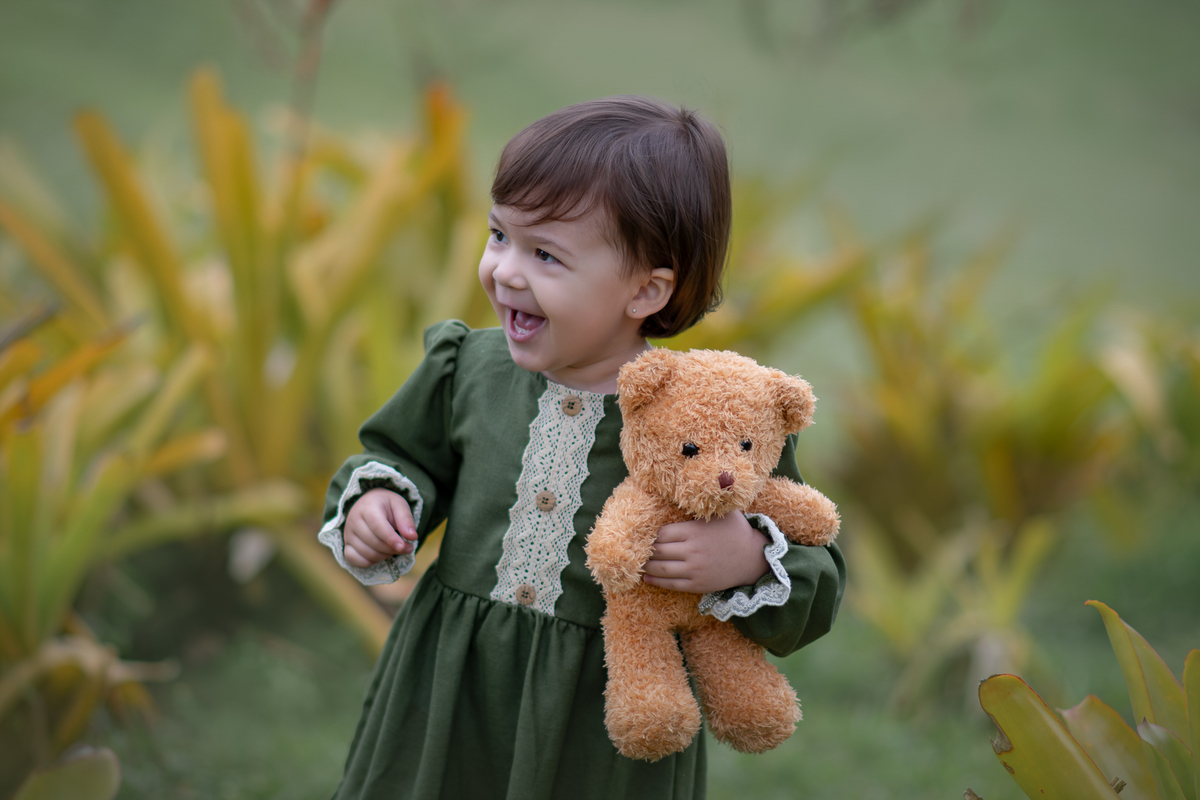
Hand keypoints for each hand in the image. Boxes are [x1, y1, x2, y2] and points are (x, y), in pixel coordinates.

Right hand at [343, 488, 417, 567]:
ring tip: (394, 549)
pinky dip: (369, 562)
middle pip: (373, 541)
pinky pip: (354, 559)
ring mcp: (348, 534)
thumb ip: (406, 519)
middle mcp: (354, 520)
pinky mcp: (346, 544)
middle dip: (392, 549)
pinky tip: (380, 555)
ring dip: (384, 556)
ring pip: (366, 552)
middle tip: (407, 548)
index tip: (403, 547)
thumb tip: (412, 537)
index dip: (391, 539)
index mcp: (368, 507)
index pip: (377, 526)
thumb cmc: (386, 505)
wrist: (369, 503)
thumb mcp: (399, 505)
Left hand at [642, 512, 768, 593]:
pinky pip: (671, 584)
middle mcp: (692, 551)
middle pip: (658, 551)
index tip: (643, 533)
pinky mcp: (697, 584)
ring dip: (646, 566)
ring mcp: (694, 569)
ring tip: (637, 563)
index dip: (650, 534)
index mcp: (694, 531)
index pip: (662, 533)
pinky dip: (656, 581)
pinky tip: (646, 578)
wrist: (754, 559)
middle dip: (645, 550)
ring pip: (661, 569)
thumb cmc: (736, 531)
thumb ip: (708, 501)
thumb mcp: (725, 512)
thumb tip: (697, 481)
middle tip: (634, 549)